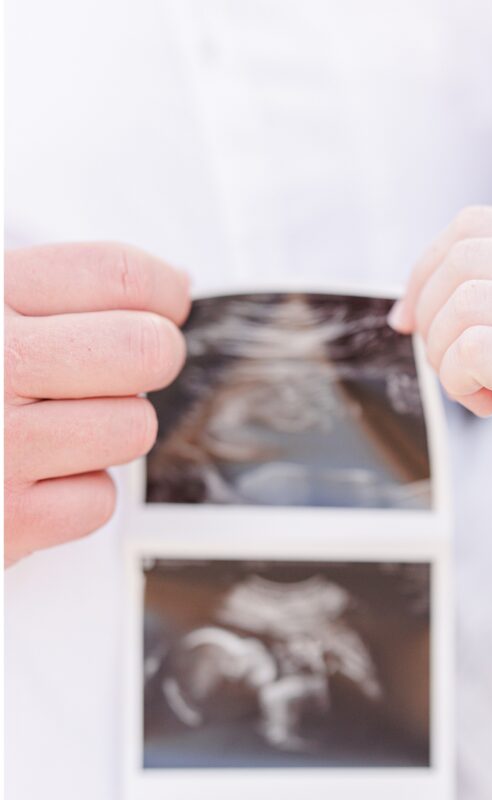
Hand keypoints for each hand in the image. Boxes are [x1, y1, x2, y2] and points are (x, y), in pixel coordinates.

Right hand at [5, 243, 190, 565]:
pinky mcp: (3, 523)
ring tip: (51, 423)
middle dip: (149, 356)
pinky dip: (74, 493)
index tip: (167, 301)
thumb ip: (40, 286)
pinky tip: (29, 475)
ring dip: (105, 428)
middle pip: (146, 350)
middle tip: (121, 364)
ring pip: (133, 428)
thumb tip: (167, 280)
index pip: (115, 276)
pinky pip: (98, 500)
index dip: (160, 289)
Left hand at [389, 206, 491, 551]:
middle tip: (448, 364)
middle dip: (430, 316)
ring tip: (476, 389)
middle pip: (461, 259)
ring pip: (464, 304)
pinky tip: (488, 404)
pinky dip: (460, 380)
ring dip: (445, 355)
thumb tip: (441, 295)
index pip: (479, 225)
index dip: (426, 269)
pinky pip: (476, 351)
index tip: (411, 315)